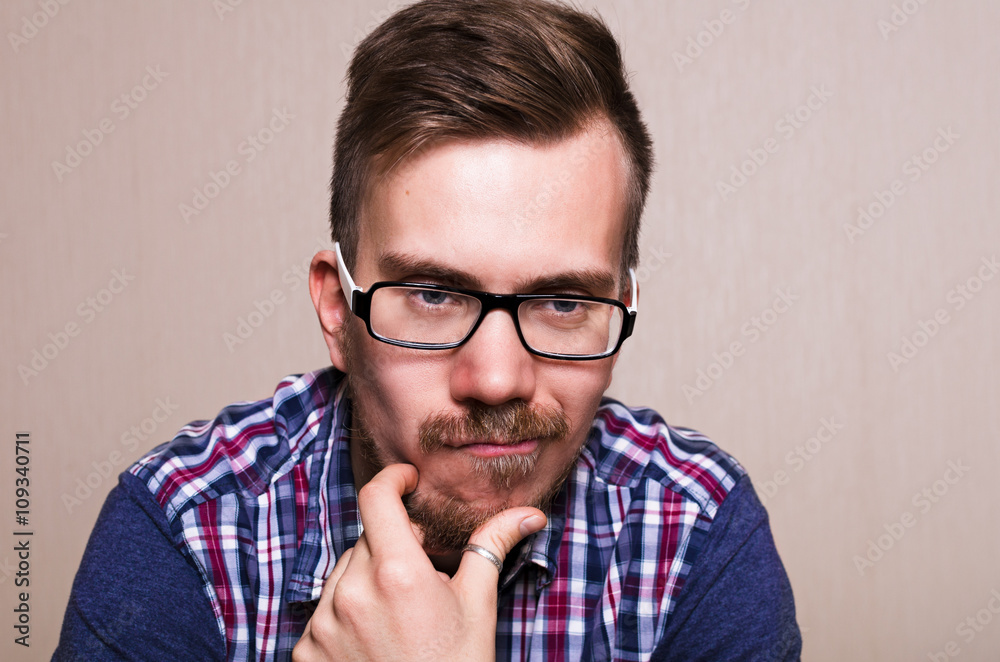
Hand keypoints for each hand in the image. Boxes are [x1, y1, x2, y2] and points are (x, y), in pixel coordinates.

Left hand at [292, 464, 546, 660]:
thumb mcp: (478, 606)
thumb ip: (492, 547)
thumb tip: (528, 514)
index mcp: (397, 573)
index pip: (376, 498)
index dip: (393, 480)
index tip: (406, 482)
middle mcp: (352, 593)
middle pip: (366, 539)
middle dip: (392, 546)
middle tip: (421, 577)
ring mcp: (324, 623)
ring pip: (343, 574)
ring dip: (366, 580)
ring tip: (399, 617)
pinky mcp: (307, 651)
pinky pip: (322, 612)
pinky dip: (344, 616)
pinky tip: (374, 640)